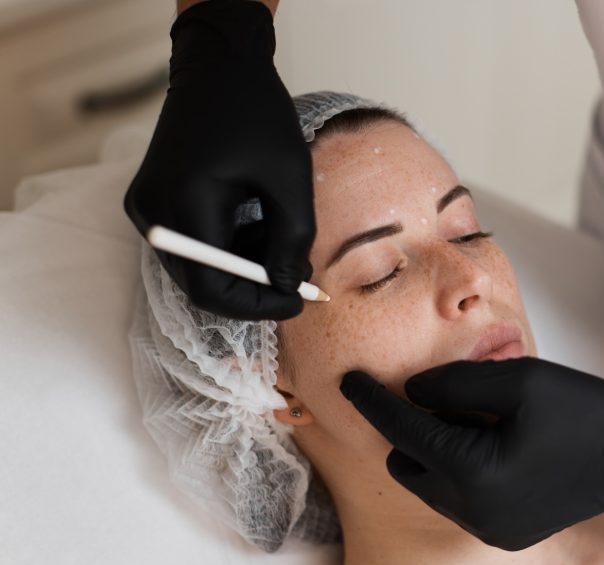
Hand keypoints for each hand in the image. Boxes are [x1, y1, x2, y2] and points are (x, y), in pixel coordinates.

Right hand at [125, 0, 313, 319]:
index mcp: (184, 205)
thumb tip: (290, 288)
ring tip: (282, 240)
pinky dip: (228, 248)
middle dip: (254, 289)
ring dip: (244, 267)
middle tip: (298, 277)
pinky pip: (192, 244)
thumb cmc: (257, 113)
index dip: (258, 306)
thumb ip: (293, 239)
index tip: (300, 300)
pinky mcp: (153, 201)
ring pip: (198, 267)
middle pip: (202, 284)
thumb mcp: (290, 179)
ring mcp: (147, 208)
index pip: (212, 291)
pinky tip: (257, 225)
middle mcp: (154, 213)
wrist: (218, 64)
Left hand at [340, 358, 603, 550]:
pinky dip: (460, 472)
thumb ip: (455, 383)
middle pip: (409, 464)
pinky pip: (458, 501)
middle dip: (411, 429)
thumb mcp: (519, 380)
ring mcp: (488, 530)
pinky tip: (494, 447)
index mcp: (473, 473)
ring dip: (436, 451)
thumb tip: (413, 391)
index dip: (374, 401)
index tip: (349, 380)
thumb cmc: (584, 413)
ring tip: (478, 421)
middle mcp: (473, 512)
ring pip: (431, 485)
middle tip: (443, 397)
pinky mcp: (504, 534)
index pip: (405, 431)